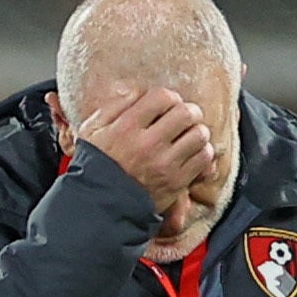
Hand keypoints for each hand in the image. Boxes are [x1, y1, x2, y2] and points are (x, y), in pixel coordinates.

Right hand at [75, 85, 223, 225]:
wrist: (101, 205)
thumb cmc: (96, 164)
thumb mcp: (92, 130)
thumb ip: (113, 106)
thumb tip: (137, 91)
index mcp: (127, 127)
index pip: (163, 97)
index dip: (168, 97)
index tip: (166, 105)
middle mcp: (148, 144)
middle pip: (186, 113)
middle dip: (189, 111)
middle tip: (184, 117)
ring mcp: (165, 165)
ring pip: (200, 135)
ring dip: (197, 132)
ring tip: (189, 135)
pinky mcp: (177, 183)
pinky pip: (204, 159)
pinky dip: (203, 153)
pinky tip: (192, 154)